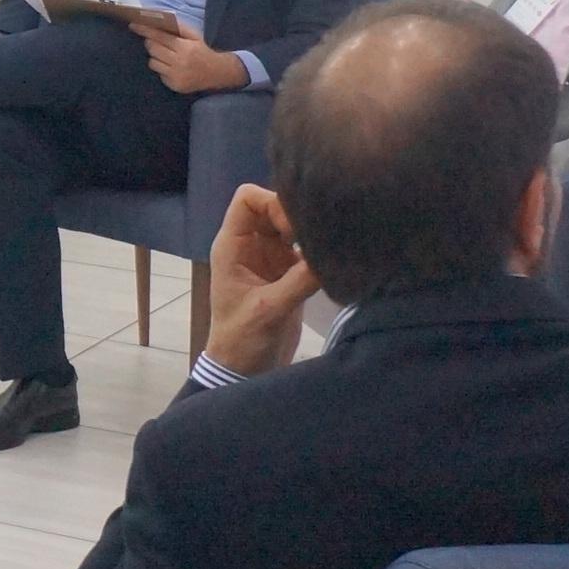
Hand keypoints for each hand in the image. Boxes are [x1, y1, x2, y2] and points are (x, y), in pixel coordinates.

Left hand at [141, 26, 249, 95]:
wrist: (217, 73)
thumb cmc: (202, 51)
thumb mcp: (194, 36)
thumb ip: (179, 28)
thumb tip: (160, 20)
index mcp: (184, 48)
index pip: (159, 37)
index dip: (145, 30)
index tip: (133, 25)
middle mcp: (179, 62)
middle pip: (153, 49)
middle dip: (150, 42)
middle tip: (152, 40)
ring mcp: (175, 76)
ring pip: (152, 62)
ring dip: (155, 56)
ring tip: (165, 55)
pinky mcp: (173, 85)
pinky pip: (159, 73)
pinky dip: (161, 68)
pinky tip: (170, 66)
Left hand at [203, 183, 319, 376]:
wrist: (244, 370)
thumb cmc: (243, 340)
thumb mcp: (268, 310)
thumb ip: (299, 281)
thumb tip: (332, 256)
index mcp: (233, 246)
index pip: (248, 198)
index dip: (273, 203)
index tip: (292, 232)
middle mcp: (251, 245)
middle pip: (274, 206)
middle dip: (297, 215)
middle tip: (318, 238)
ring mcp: (271, 257)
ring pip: (292, 225)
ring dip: (311, 231)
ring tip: (331, 245)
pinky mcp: (289, 272)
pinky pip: (306, 248)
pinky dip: (320, 249)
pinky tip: (335, 258)